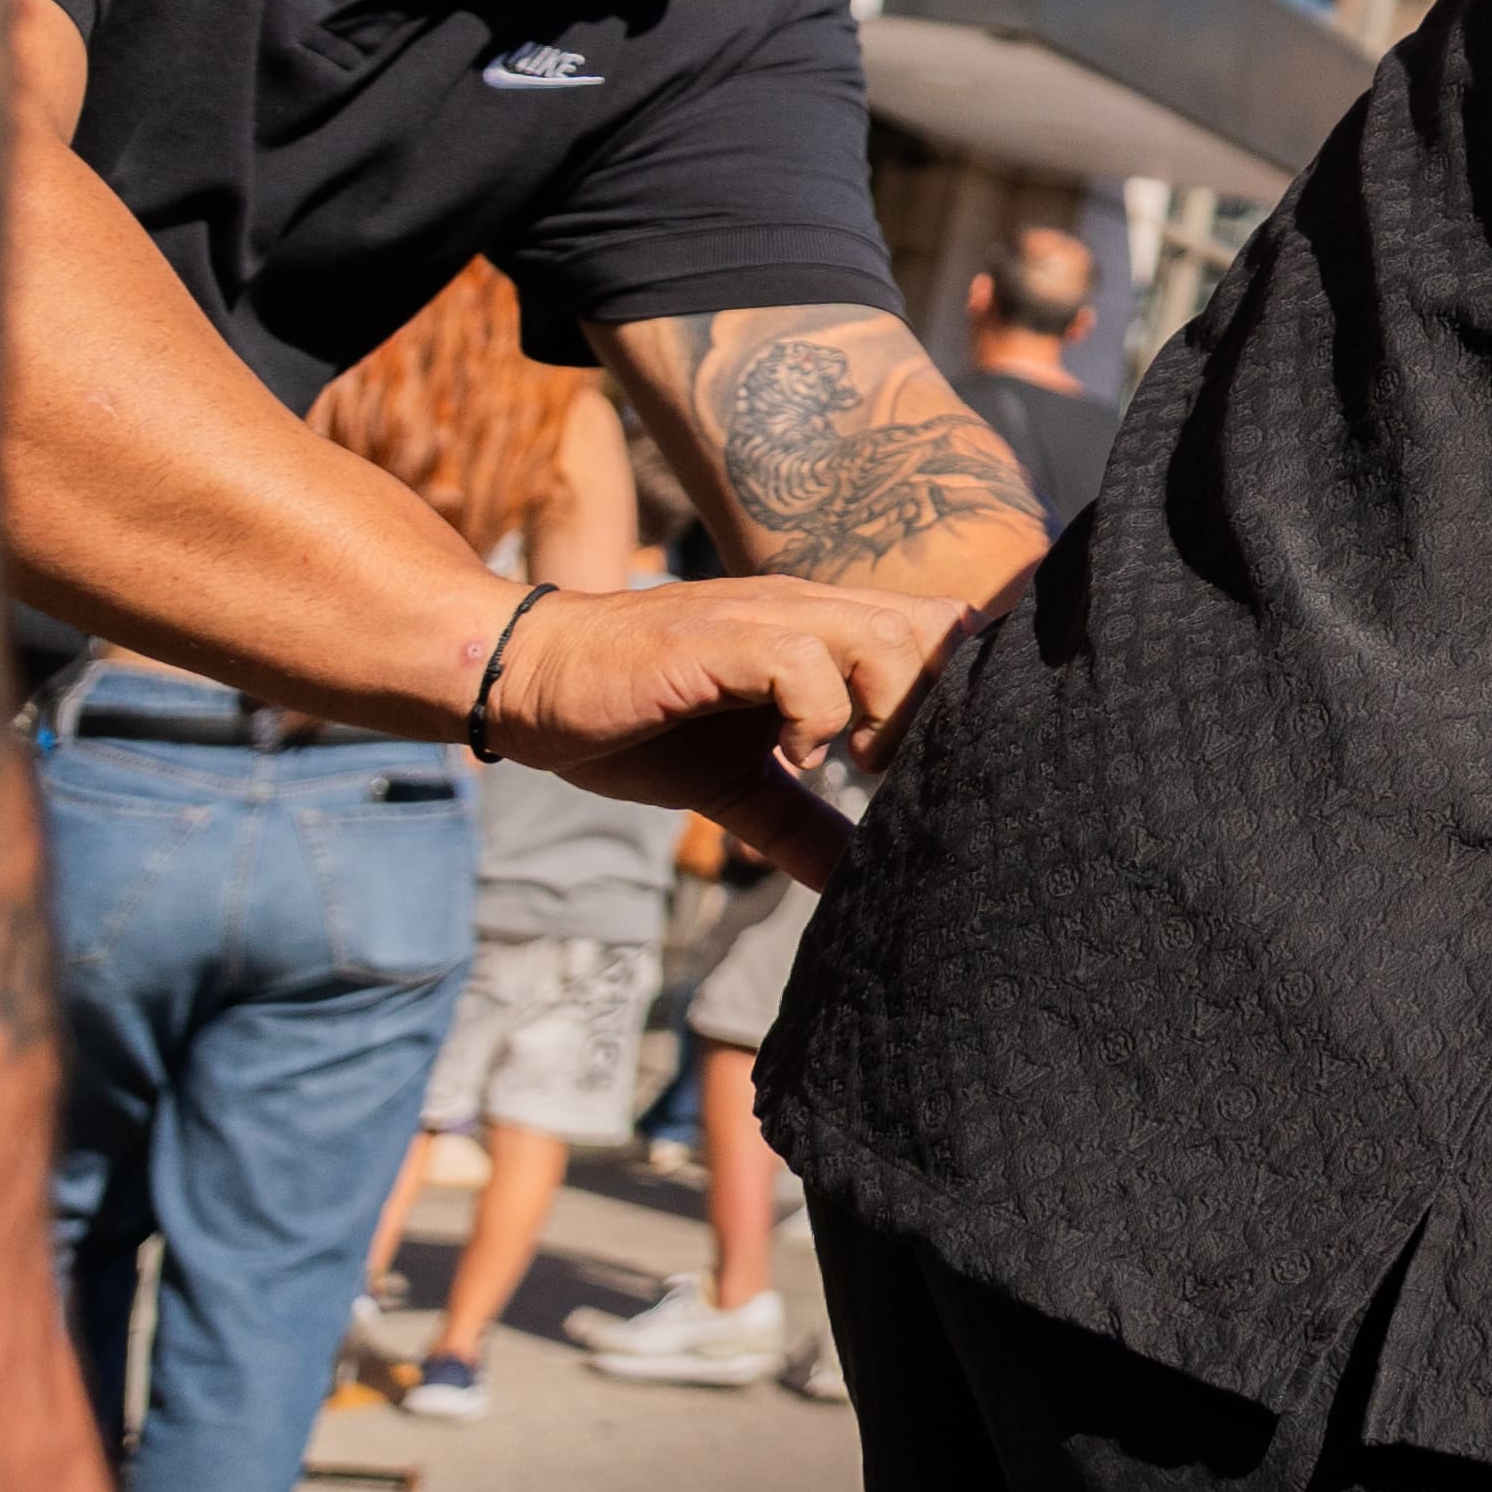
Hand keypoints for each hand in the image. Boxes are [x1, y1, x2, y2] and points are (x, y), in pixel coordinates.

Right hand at [487, 576, 961, 884]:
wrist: (528, 679)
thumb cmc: (633, 721)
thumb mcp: (734, 784)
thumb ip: (797, 821)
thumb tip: (851, 880)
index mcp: (820, 632)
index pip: (938, 625)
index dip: (963, 684)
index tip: (939, 757)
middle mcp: (804, 611)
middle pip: (934, 625)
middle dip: (942, 702)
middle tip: (899, 770)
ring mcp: (760, 618)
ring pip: (880, 635)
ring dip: (889, 707)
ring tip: (858, 765)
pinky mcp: (713, 639)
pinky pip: (799, 658)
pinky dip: (816, 713)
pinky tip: (793, 756)